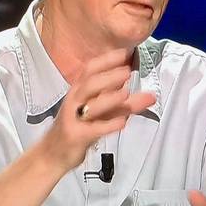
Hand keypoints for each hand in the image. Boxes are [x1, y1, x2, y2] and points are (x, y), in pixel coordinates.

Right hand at [43, 49, 155, 169]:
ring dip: (109, 98)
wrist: (53, 153)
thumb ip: (126, 104)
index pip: (91, 69)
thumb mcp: (103, 114)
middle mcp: (75, 100)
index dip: (107, 60)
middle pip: (89, 83)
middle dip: (108, 76)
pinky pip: (92, 129)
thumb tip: (152, 96)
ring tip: (126, 93)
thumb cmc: (80, 127)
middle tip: (127, 71)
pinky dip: (107, 125)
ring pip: (90, 105)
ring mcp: (74, 118)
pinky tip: (122, 122)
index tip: (126, 52)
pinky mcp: (76, 136)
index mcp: (80, 90)